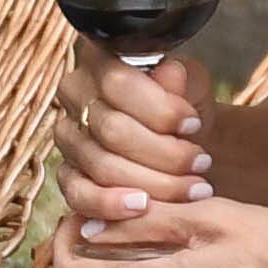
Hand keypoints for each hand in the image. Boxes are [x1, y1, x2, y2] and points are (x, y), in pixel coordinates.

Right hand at [50, 40, 212, 240]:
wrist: (181, 142)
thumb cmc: (183, 110)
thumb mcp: (192, 86)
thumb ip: (182, 78)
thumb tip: (170, 74)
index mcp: (99, 60)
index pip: (119, 84)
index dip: (160, 109)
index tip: (194, 124)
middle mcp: (74, 94)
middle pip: (112, 130)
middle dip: (164, 153)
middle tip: (201, 164)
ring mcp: (68, 136)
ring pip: (102, 166)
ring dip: (154, 183)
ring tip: (192, 188)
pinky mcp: (66, 174)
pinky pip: (79, 195)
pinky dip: (112, 205)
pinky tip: (142, 207)